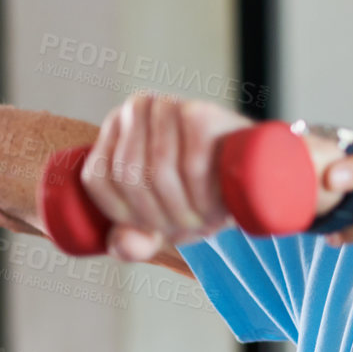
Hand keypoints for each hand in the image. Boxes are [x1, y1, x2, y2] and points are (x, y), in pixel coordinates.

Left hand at [81, 93, 251, 261]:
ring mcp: (168, 106)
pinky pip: (190, 164)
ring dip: (185, 207)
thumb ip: (131, 242)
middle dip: (160, 214)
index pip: (98, 178)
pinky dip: (202, 194)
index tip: (157, 227)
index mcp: (113, 130)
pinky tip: (216, 204)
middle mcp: (136, 109)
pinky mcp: (201, 112)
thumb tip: (124, 245)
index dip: (127, 213)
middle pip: (129, 175)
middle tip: (190, 225)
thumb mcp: (161, 222)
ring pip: (159, 171)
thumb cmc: (199, 193)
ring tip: (206, 217)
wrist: (253, 170)